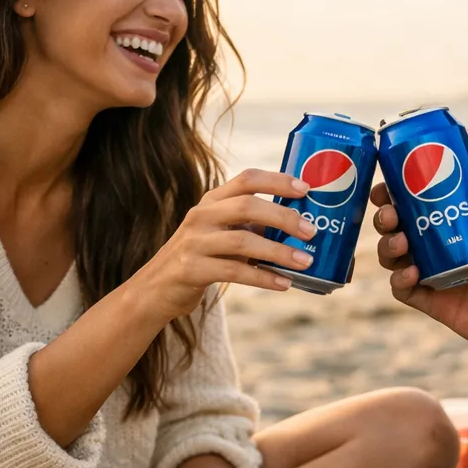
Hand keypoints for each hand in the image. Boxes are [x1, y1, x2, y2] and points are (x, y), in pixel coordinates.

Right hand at [140, 169, 317, 318]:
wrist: (156, 288)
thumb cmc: (201, 257)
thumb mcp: (221, 233)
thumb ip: (251, 225)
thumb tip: (300, 226)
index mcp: (213, 201)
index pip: (246, 179)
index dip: (277, 180)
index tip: (305, 189)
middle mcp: (201, 215)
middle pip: (247, 206)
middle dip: (283, 217)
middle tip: (311, 231)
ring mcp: (194, 241)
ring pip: (242, 241)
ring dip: (279, 252)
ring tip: (305, 262)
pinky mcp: (191, 269)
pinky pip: (233, 272)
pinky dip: (263, 278)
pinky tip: (284, 283)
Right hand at [370, 178, 467, 356]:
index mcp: (459, 225)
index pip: (420, 203)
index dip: (397, 193)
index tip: (388, 185)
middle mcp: (441, 248)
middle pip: (399, 228)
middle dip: (386, 218)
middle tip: (391, 214)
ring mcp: (436, 275)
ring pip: (395, 257)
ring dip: (388, 246)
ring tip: (402, 243)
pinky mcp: (435, 303)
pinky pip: (405, 291)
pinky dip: (400, 280)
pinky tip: (411, 273)